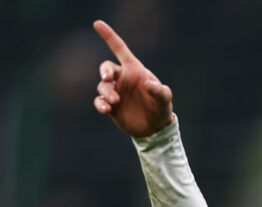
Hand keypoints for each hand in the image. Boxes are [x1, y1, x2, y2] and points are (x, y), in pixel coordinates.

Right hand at [92, 20, 173, 137]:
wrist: (155, 127)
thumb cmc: (161, 107)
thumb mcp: (164, 98)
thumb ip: (159, 90)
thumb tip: (149, 84)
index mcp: (134, 70)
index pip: (120, 49)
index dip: (109, 36)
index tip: (97, 24)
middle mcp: (122, 78)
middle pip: (106, 68)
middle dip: (105, 71)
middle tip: (108, 79)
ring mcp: (115, 92)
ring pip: (102, 86)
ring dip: (107, 92)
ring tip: (115, 102)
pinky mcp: (110, 106)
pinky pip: (99, 101)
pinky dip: (100, 104)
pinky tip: (106, 109)